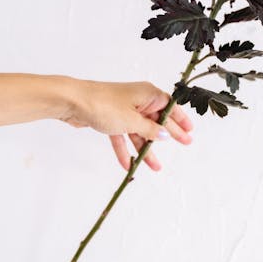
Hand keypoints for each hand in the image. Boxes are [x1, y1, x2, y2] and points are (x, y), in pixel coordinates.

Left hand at [61, 79, 192, 170]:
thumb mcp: (132, 121)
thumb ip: (150, 130)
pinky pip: (122, 136)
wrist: (72, 102)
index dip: (180, 119)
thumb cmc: (104, 104)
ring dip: (145, 149)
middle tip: (184, 145)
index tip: (190, 131)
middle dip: (168, 135)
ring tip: (156, 167)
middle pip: (156, 121)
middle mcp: (137, 101)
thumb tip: (165, 134)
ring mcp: (123, 110)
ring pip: (139, 132)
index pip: (170, 107)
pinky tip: (128, 165)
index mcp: (148, 94)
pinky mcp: (110, 119)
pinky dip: (125, 149)